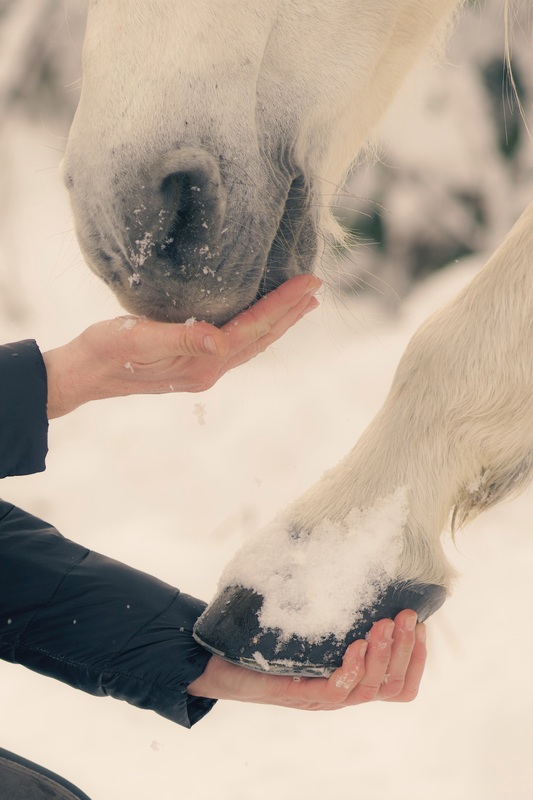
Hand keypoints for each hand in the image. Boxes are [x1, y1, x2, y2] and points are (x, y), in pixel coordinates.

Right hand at [43, 274, 320, 417]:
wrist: (84, 374)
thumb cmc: (106, 351)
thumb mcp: (138, 338)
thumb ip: (180, 340)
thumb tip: (219, 342)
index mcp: (202, 363)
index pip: (253, 329)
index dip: (283, 305)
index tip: (309, 283)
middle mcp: (208, 369)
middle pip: (260, 338)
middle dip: (290, 313)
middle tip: (316, 288)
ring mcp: (202, 369)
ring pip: (251, 343)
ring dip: (277, 323)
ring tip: (300, 304)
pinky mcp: (192, 364)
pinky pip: (236, 345)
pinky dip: (255, 329)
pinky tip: (257, 320)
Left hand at [187, 610, 426, 709]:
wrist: (218, 661)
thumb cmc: (265, 639)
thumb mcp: (306, 620)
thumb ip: (330, 605)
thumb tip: (352, 558)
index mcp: (349, 679)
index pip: (400, 683)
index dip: (417, 658)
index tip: (421, 624)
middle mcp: (341, 693)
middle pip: (391, 686)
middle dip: (406, 651)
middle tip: (407, 617)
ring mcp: (320, 698)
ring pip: (370, 689)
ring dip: (384, 656)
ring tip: (386, 625)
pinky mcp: (298, 695)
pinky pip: (336, 692)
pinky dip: (351, 669)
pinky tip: (356, 645)